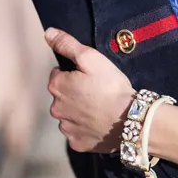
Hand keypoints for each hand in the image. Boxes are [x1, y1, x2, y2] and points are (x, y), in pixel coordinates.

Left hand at [44, 27, 135, 152]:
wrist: (130, 120)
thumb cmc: (110, 86)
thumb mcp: (90, 57)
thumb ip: (67, 44)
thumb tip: (48, 33)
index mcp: (56, 86)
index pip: (58, 75)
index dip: (74, 74)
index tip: (90, 77)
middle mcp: (56, 109)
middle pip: (62, 96)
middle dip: (74, 93)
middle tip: (96, 91)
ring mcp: (66, 128)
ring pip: (69, 116)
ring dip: (79, 111)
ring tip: (99, 108)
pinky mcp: (77, 143)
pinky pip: (78, 133)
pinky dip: (86, 129)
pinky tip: (99, 123)